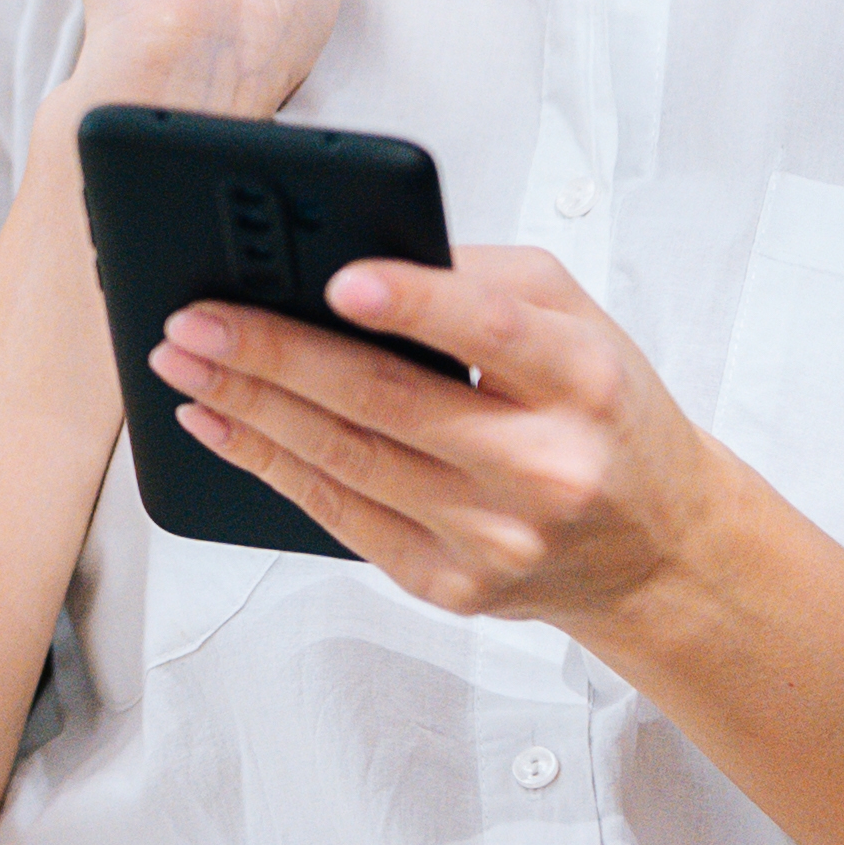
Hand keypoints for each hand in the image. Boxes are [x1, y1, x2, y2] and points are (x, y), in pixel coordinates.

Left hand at [149, 250, 756, 633]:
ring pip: (345, 462)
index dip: (412, 303)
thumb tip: (351, 259)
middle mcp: (545, 464)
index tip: (336, 279)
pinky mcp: (453, 585)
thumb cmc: (605, 413)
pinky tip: (219, 423)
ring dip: (248, 406)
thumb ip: (483, 281)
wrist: (659, 550)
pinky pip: (339, 516)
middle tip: (193, 317)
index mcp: (584, 379)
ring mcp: (496, 536)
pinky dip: (267, 466)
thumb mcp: (580, 323)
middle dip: (273, 353)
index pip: (491, 332)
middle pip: (386, 402)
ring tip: (184, 360)